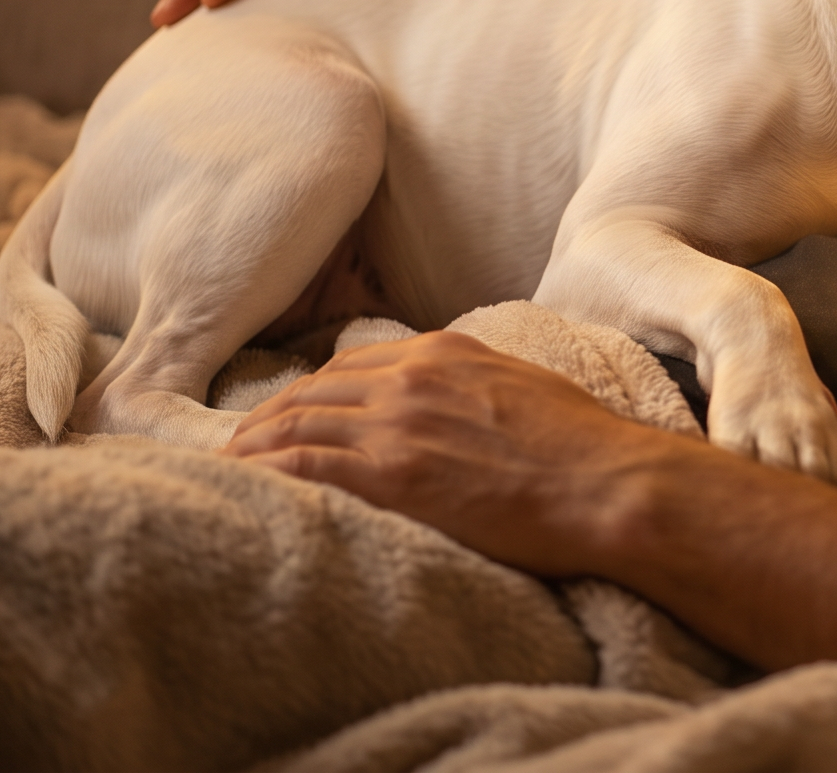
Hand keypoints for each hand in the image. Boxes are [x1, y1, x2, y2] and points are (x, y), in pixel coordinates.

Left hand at [223, 330, 687, 575]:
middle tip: (241, 443)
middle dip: (270, 415)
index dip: (310, 390)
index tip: (289, 412)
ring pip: (298, 423)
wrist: (607, 484)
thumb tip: (459, 402)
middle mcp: (413, 379)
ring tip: (229, 466)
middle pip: (314, 390)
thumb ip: (475, 385)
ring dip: (255, 444)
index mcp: (446, 353)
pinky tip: (245, 484)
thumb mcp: (524, 387)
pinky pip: (306, 465)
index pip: (352, 364)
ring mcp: (399, 424)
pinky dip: (268, 471)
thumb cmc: (584, 448)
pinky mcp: (393, 475)